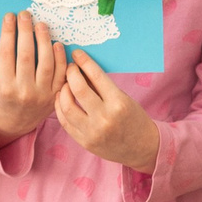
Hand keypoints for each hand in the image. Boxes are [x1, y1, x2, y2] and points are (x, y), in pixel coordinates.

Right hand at [0, 10, 65, 145]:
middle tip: (25, 15)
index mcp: (5, 87)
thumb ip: (7, 60)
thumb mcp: (0, 80)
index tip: (10, 16)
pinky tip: (56, 43)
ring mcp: (42, 95)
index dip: (8, 32)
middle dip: (25, 31)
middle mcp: (24, 92)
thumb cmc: (6, 94)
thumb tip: (15, 29)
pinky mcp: (55, 96)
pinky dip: (59, 57)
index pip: (6, 53)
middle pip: (26, 55)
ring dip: (43, 40)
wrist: (16, 121)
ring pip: (45, 62)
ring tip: (41, 25)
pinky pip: (59, 73)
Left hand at [53, 51, 158, 171]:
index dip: (84, 62)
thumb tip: (82, 68)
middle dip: (71, 74)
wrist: (141, 148)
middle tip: (70, 68)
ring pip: (67, 106)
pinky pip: (65, 122)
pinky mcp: (84, 142)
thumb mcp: (123, 99)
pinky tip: (61, 99)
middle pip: (78, 89)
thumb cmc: (134, 119)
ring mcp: (93, 132)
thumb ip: (102, 87)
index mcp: (118, 103)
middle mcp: (105, 118)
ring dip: (62, 91)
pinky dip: (60, 107)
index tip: (77, 54)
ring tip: (65, 84)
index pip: (96, 77)